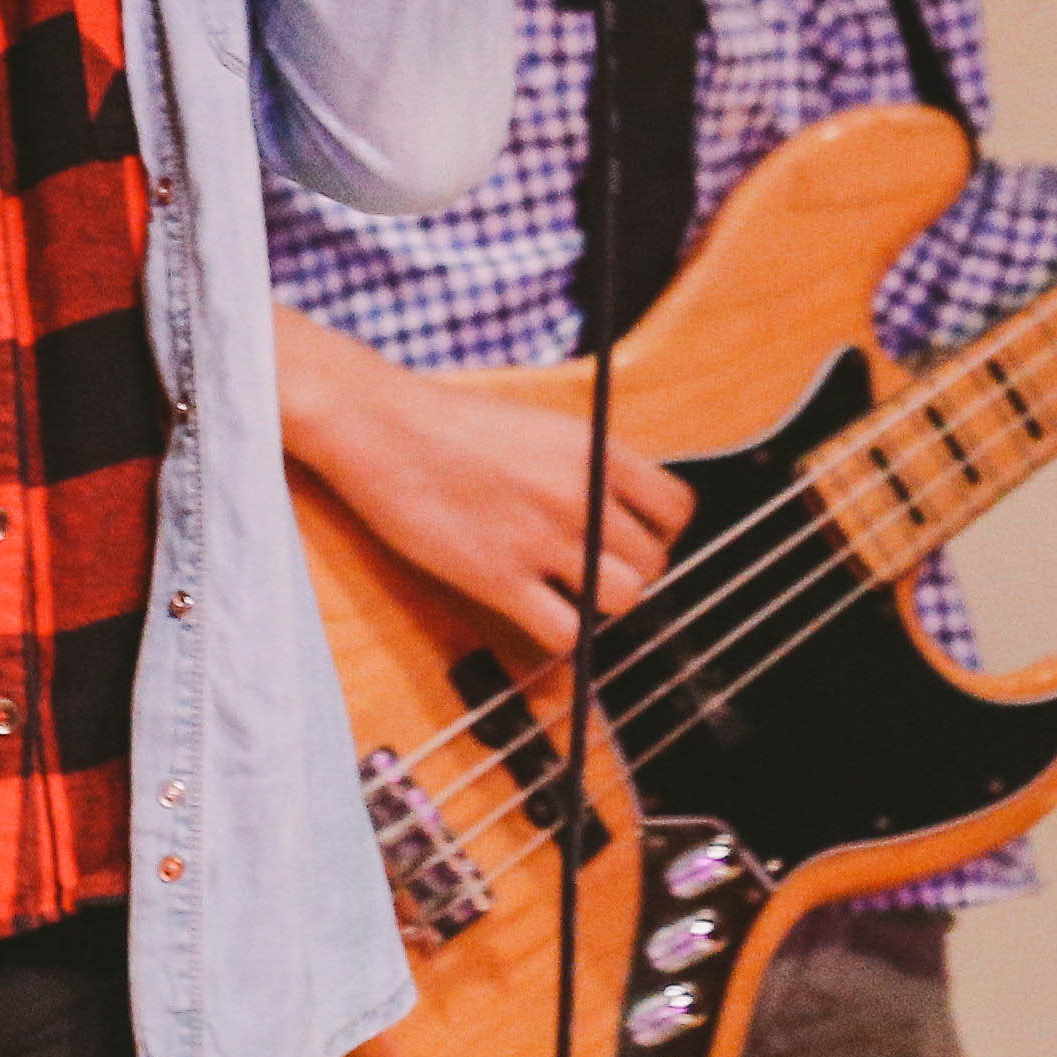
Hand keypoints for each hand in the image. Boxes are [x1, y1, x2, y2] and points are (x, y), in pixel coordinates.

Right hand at [278, 310, 689, 661]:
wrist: (380, 425)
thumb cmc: (447, 423)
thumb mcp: (538, 425)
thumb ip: (584, 465)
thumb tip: (616, 509)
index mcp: (594, 449)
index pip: (675, 508)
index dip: (659, 532)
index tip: (632, 538)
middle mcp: (580, 493)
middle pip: (653, 562)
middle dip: (626, 571)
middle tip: (589, 569)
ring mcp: (543, 538)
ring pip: (623, 599)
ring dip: (599, 604)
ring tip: (567, 593)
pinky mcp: (501, 578)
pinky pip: (566, 631)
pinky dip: (559, 634)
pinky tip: (536, 615)